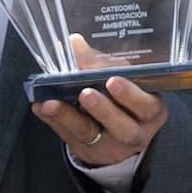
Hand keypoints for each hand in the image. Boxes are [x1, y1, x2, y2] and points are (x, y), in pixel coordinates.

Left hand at [30, 35, 168, 167]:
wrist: (120, 130)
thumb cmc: (125, 97)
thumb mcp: (123, 78)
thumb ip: (101, 63)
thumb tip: (76, 42)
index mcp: (150, 110)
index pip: (145, 105)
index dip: (130, 95)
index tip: (112, 81)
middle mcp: (135, 132)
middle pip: (122, 127)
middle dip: (103, 109)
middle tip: (85, 93)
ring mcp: (110, 145)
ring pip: (91, 133)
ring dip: (69, 116)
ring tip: (53, 103)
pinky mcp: (87, 149)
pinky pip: (68, 135)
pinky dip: (53, 119)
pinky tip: (41, 106)